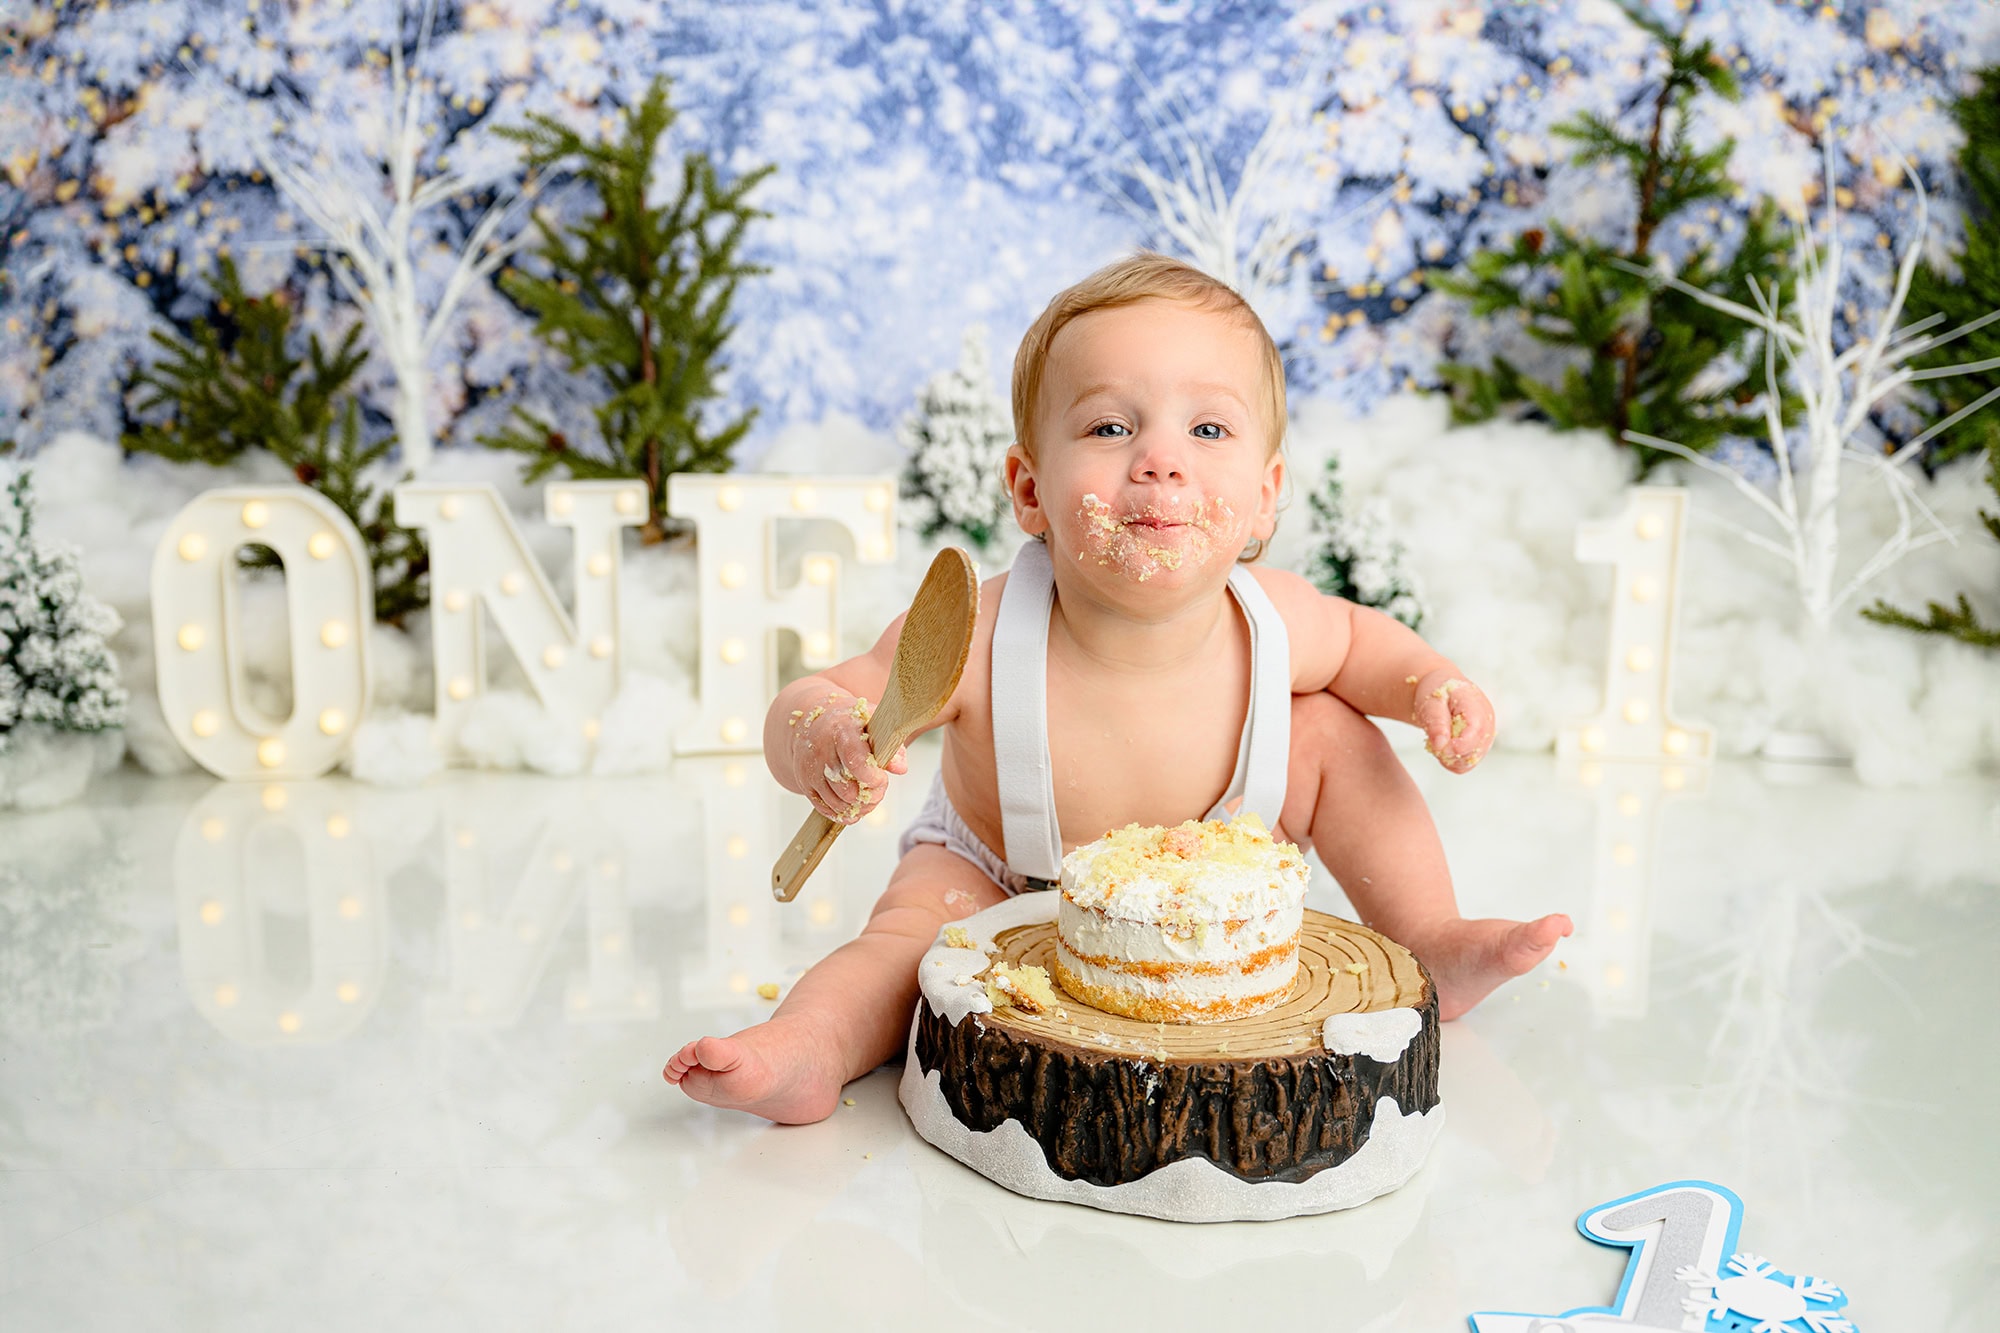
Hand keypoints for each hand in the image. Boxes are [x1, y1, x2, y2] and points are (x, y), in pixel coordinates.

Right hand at [786, 690, 908, 822]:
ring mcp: (810, 769)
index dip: (872, 777)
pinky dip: (842, 813)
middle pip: (847, 789)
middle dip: (869, 796)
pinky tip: (854, 807)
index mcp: (842, 730)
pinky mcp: (804, 784)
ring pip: (837, 803)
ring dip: (858, 808)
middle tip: (879, 789)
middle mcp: (821, 750)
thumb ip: (892, 746)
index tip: (882, 779)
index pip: (855, 760)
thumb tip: (900, 769)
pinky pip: (824, 808)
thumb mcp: (874, 725)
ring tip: (869, 798)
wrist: (814, 723)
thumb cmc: (850, 725)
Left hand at [1409, 669, 1493, 772]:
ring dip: (1450, 757)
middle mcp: (1487, 724)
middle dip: (1451, 753)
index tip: (1441, 748)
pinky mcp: (1477, 748)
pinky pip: (1465, 765)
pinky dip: (1451, 761)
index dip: (1460, 745)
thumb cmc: (1437, 692)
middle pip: (1476, 751)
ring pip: (1470, 761)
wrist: (1441, 690)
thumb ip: (1436, 722)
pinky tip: (1442, 747)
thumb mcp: (1431, 701)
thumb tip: (1440, 745)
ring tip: (1437, 740)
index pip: (1477, 731)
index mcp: (1478, 707)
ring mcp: (1484, 738)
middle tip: (1433, 741)